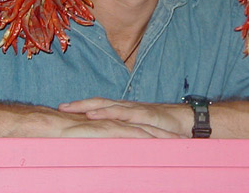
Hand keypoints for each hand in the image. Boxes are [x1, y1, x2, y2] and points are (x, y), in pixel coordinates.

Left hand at [58, 98, 190, 136]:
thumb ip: (127, 136)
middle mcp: (127, 108)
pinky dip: (106, 114)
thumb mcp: (142, 134)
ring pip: (107, 105)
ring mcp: (135, 110)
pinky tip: (93, 115)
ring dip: (87, 106)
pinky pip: (122, 114)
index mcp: (126, 111)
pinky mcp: (143, 115)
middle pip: (99, 103)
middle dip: (79, 104)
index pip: (101, 106)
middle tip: (60, 107)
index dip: (83, 106)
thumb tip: (112, 145)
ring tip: (70, 108)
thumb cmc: (165, 129)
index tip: (65, 109)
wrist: (187, 123)